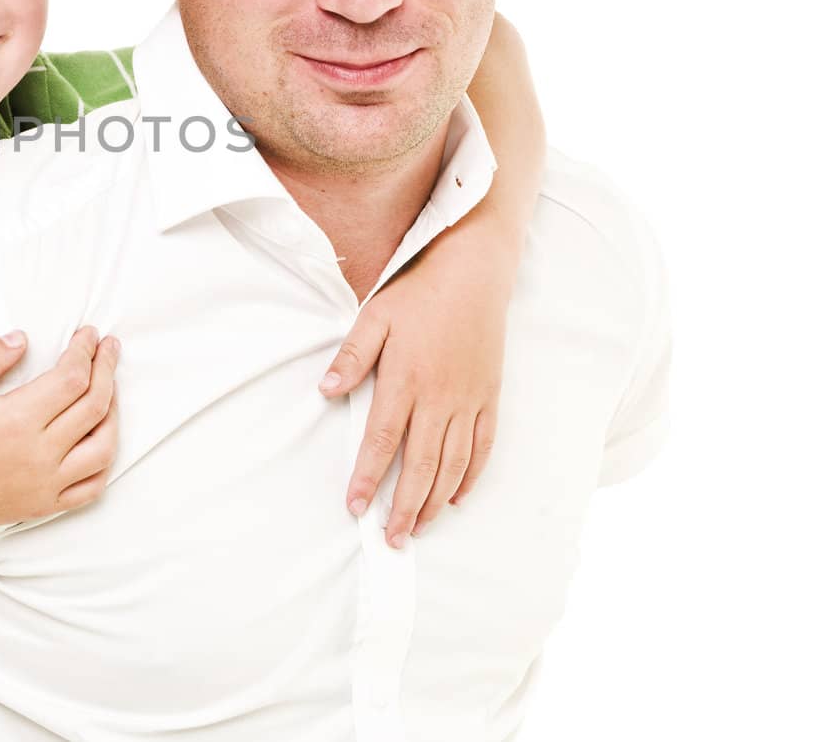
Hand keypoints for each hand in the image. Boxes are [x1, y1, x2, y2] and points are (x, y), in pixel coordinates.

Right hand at [0, 325, 119, 530]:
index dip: (86, 351)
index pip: (72, 379)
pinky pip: (92, 488)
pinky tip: (99, 440)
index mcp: (16, 421)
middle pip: (95, 406)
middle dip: (107, 369)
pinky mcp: (43, 505)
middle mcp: (39, 455)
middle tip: (109, 348)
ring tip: (108, 390)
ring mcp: (45, 485)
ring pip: (103, 448)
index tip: (89, 334)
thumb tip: (21, 339)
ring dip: (114, 414)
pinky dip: (105, 462)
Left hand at [318, 252, 506, 547]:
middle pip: (420, 466)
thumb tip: (324, 391)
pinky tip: (456, 497)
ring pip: (452, 465)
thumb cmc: (417, 293)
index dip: (368, 477)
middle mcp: (439, 398)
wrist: (474, 273)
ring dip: (434, 501)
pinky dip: (470, 476)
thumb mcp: (374, 317)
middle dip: (404, 507)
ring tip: (418, 529)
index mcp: (405, 379)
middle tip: (391, 539)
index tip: (355, 508)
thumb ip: (351, 357)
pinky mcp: (489, 397)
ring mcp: (468, 400)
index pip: (382, 440)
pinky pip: (482, 447)